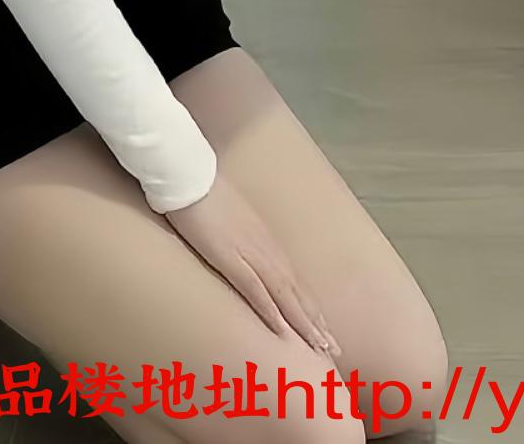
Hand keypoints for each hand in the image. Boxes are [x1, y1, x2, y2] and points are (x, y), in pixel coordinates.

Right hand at [164, 171, 341, 359]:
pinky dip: (272, 312)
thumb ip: (239, 236)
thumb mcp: (229, 218)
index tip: (323, 328)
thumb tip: (241, 250)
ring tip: (321, 347)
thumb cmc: (204, 193)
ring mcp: (251, 254)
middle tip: (333, 349)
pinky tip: (283, 332)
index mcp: (264, 241)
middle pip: (296, 292)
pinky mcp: (231, 258)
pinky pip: (256, 290)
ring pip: (285, 295)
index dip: (308, 306)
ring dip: (304, 323)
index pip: (293, 280)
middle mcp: (265, 249)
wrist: (190, 174)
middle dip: (315, 322)